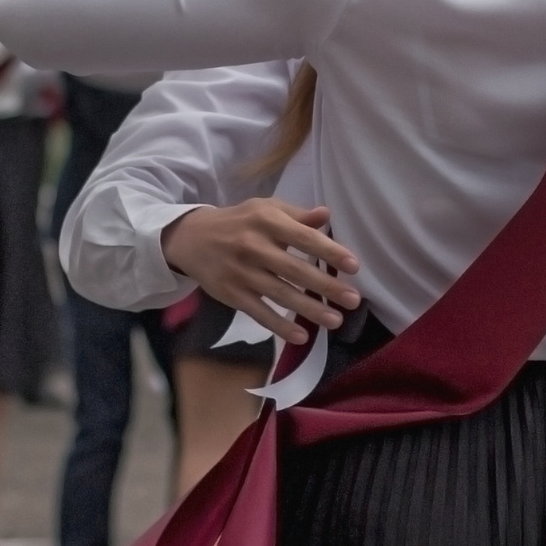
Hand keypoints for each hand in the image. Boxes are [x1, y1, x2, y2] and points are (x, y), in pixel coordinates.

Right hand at [160, 199, 360, 345]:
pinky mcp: (231, 293)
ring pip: (280, 294)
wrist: (192, 238)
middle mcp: (254, 246)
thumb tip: (326, 215)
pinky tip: (301, 335)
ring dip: (310, 309)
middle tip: (354, 299)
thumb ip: (297, 215)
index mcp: (267, 221)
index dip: (330, 252)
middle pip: (295, 270)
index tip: (354, 266)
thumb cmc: (239, 222)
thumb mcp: (265, 209)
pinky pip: (259, 312)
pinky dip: (280, 325)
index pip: (304, 238)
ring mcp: (241, 272)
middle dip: (326, 286)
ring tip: (335, 320)